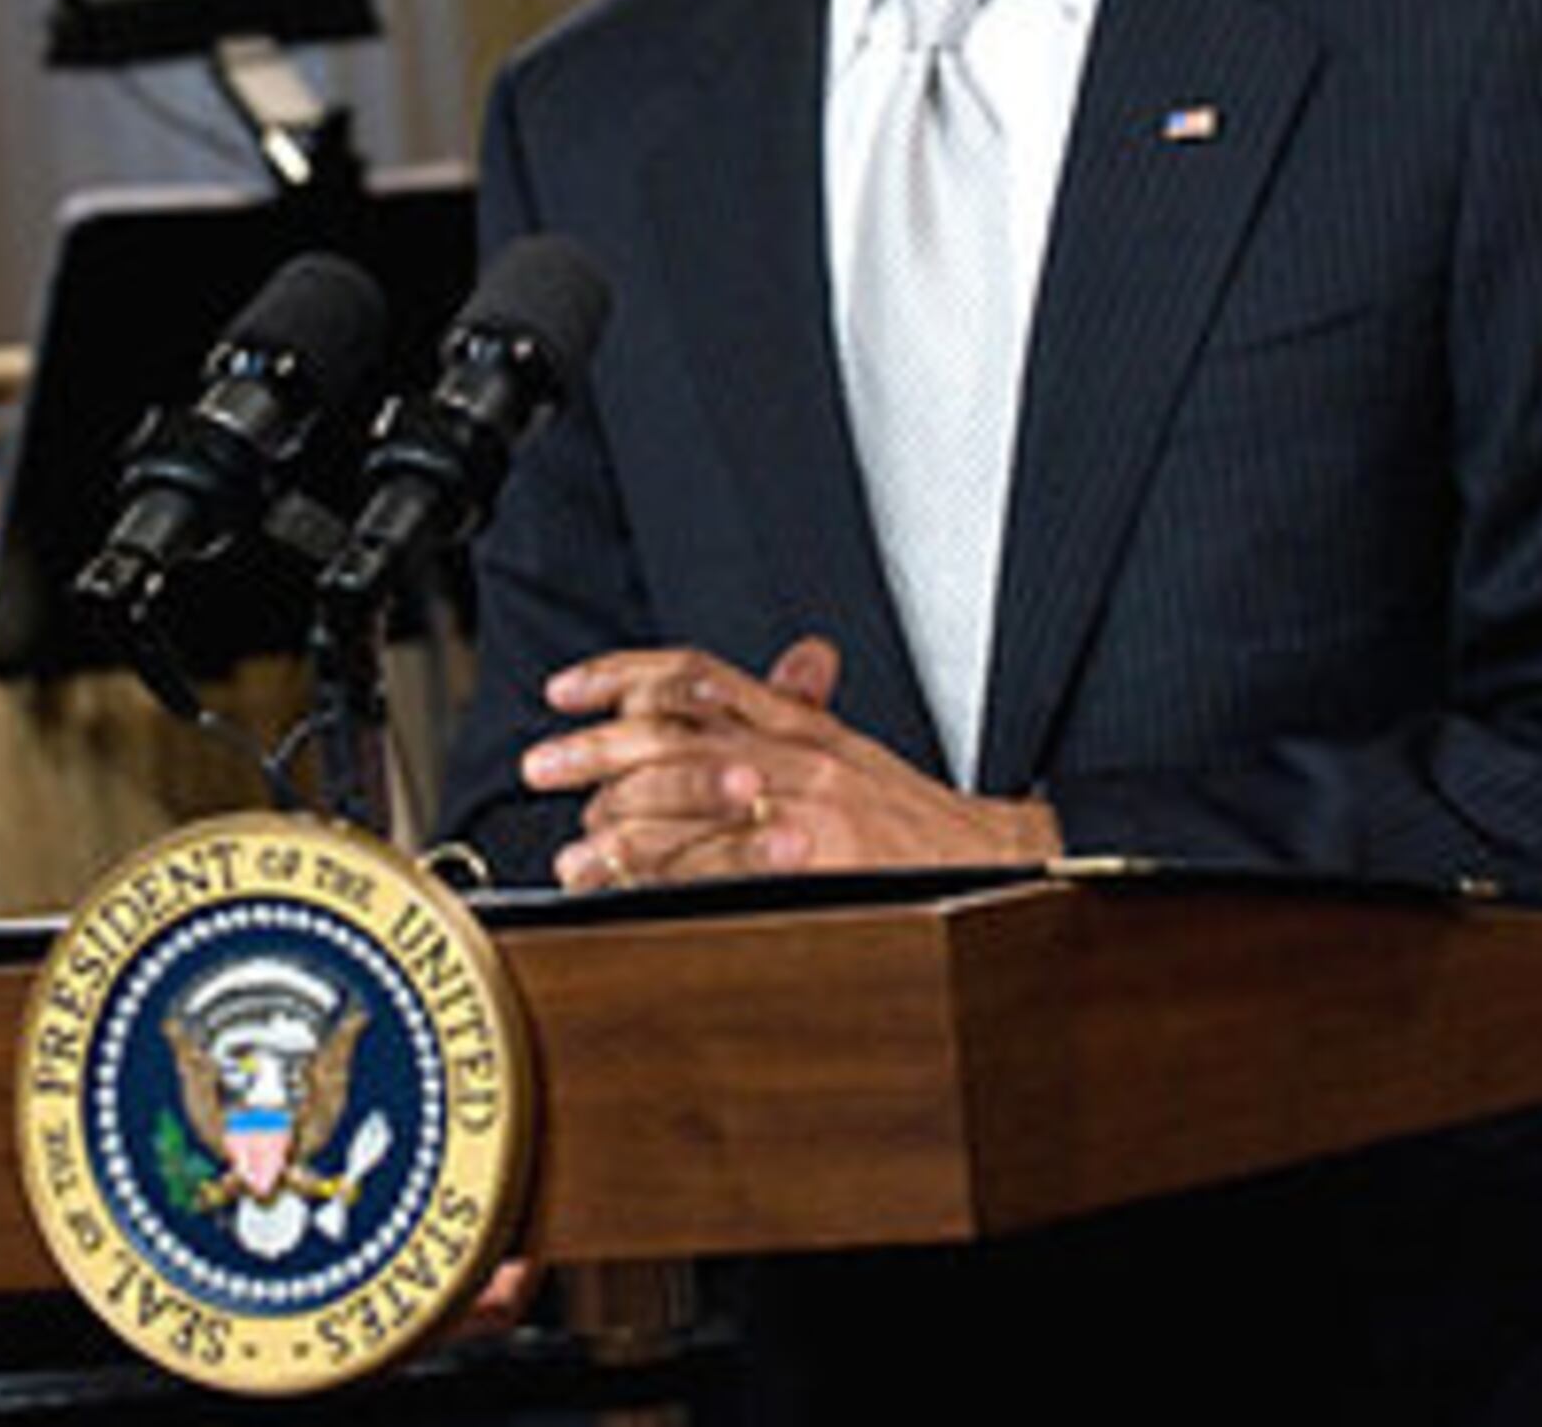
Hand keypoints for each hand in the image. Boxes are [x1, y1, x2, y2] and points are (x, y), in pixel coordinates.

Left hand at [516, 637, 1060, 888]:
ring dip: (619, 821)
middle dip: (597, 749)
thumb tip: (795, 659)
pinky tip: (630, 882)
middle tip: (541, 765)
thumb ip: (803, 708)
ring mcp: (807, 804)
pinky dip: (667, 869)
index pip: (695, 673)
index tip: (564, 687)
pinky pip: (723, 859)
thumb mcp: (852, 750)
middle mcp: (795, 751)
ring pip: (689, 793)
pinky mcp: (820, 858)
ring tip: (574, 848)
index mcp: (796, 721)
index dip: (622, 673)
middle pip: (674, 730)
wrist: (999, 864)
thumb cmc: (917, 818)